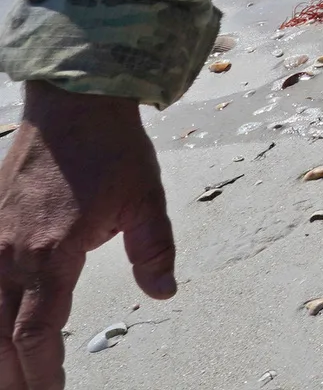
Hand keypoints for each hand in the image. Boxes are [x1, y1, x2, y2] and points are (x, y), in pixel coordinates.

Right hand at [0, 84, 174, 389]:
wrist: (73, 103)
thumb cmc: (112, 150)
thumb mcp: (147, 199)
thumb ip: (155, 251)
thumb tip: (164, 293)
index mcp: (51, 254)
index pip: (37, 334)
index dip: (42, 374)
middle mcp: (9, 254)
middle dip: (12, 378)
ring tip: (9, 382)